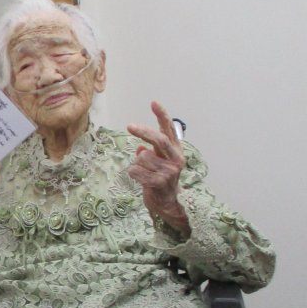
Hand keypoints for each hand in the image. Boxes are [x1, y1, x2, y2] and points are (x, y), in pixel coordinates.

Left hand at [126, 101, 189, 234]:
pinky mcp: (159, 183)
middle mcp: (176, 160)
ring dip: (137, 163)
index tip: (154, 102)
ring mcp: (169, 172)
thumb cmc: (160, 179)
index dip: (162, 115)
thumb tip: (140, 148)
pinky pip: (137, 170)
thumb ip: (152, 151)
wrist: (167, 204)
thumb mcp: (158, 162)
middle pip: (159, 140)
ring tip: (144, 172)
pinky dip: (133, 173)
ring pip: (143, 157)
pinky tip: (141, 180)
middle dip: (144, 131)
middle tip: (130, 126)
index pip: (169, 130)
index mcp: (176, 151)